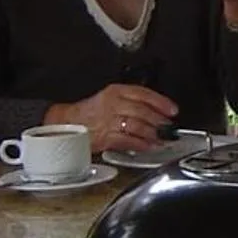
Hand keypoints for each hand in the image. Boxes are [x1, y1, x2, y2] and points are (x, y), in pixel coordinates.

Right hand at [51, 83, 180, 153]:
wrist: (65, 122)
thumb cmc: (89, 113)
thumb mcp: (109, 99)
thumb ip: (130, 102)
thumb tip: (155, 112)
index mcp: (115, 91)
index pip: (143, 93)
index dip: (161, 102)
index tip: (173, 110)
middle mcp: (112, 104)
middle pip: (142, 110)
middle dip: (160, 121)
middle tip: (170, 127)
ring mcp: (108, 120)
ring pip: (137, 125)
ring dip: (153, 134)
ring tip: (162, 139)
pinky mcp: (104, 136)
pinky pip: (127, 140)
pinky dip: (140, 144)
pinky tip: (148, 146)